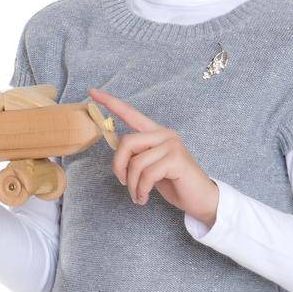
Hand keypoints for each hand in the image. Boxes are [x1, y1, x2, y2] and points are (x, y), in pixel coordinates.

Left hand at [87, 89, 218, 224]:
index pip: (131, 113)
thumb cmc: (174, 183)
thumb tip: (117, 153)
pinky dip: (141, 190)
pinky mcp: (176, 159)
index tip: (92, 93)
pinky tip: (144, 198)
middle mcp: (164, 134)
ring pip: (135, 162)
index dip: (111, 103)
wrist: (200, 198)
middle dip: (119, 166)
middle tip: (123, 183)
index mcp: (156, 133)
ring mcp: (172, 145)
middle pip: (126, 142)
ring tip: (138, 196)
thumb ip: (137, 156)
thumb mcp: (150, 167)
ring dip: (132, 185)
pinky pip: (147, 174)